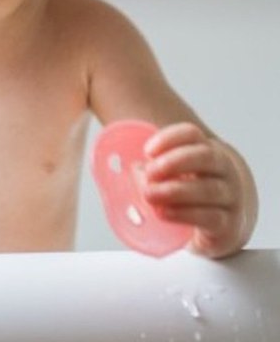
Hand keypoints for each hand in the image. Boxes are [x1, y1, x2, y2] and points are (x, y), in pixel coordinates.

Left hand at [142, 122, 248, 257]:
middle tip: (150, 172)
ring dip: (174, 190)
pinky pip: (210, 217)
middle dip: (174, 162)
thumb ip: (153, 170)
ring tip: (149, 194)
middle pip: (205, 156)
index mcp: (207, 151)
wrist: (226, 224)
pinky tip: (163, 212)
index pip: (192, 134)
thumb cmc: (191, 192)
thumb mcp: (174, 176)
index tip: (147, 151)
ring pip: (208, 189)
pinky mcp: (228, 225)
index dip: (169, 138)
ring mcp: (231, 198)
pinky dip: (183, 214)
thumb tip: (129, 169)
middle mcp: (225, 171)